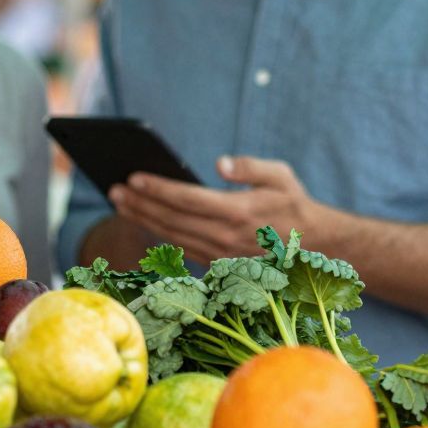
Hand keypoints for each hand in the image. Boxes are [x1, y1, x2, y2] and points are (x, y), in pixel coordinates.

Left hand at [109, 155, 322, 263]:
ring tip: (121, 203)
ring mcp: (220, 253)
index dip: (158, 188)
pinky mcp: (219, 263)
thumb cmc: (294, 204)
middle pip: (171, 219)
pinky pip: (181, 247)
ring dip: (143, 219)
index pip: (187, 199)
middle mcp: (225, 236)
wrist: (314, 246)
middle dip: (140, 203)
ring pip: (172, 235)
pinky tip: (144, 220)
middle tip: (114, 188)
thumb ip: (250, 166)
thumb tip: (220, 164)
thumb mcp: (280, 175)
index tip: (133, 177)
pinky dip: (159, 234)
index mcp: (238, 211)